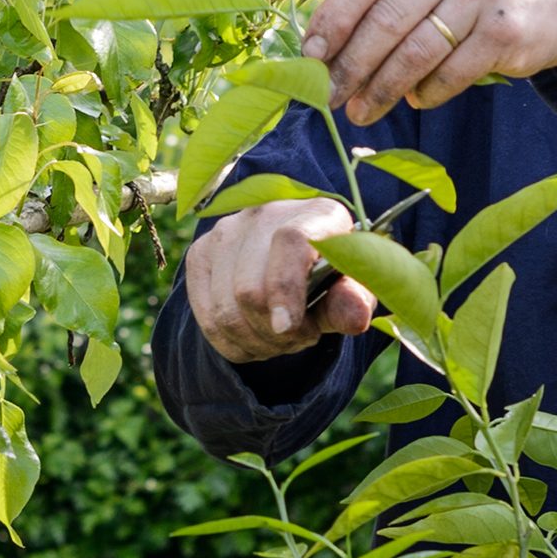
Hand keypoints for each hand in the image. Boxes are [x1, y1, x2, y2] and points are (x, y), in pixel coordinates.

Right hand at [184, 199, 375, 365]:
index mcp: (315, 213)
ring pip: (224, 310)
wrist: (298, 263)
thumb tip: (355, 318)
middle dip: (276, 333)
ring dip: (256, 342)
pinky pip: (206, 319)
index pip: (289, 242)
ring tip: (282, 338)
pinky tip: (257, 339)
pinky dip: (233, 344)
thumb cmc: (333, 277)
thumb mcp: (353, 289)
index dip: (284, 289)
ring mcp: (225, 231)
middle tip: (302, 338)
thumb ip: (354, 301)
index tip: (287, 327)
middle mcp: (264, 214)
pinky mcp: (200, 254)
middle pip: (249, 288)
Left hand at [303, 0, 556, 125]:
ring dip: (382, 88)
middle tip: (328, 96)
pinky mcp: (504, 32)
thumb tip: (328, 39)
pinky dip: (426, 93)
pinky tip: (415, 100)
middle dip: (351, 64)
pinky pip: (450, 73)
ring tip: (361, 111)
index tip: (311, 56)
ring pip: (415, 52)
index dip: (333, 20)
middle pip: (385, 19)